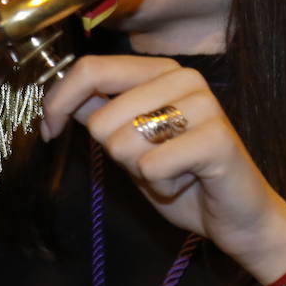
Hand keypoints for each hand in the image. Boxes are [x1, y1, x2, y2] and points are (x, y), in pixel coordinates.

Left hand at [40, 55, 285, 284]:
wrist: (237, 217)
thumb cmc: (182, 178)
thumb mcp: (129, 142)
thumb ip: (99, 113)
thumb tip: (55, 96)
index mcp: (159, 69)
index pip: (91, 68)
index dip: (58, 101)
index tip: (47, 130)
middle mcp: (182, 77)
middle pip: (102, 116)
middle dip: (114, 154)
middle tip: (150, 162)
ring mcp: (203, 103)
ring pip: (123, 142)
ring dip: (139, 172)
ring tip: (172, 171)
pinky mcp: (216, 137)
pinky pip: (152, 167)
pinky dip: (161, 186)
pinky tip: (187, 182)